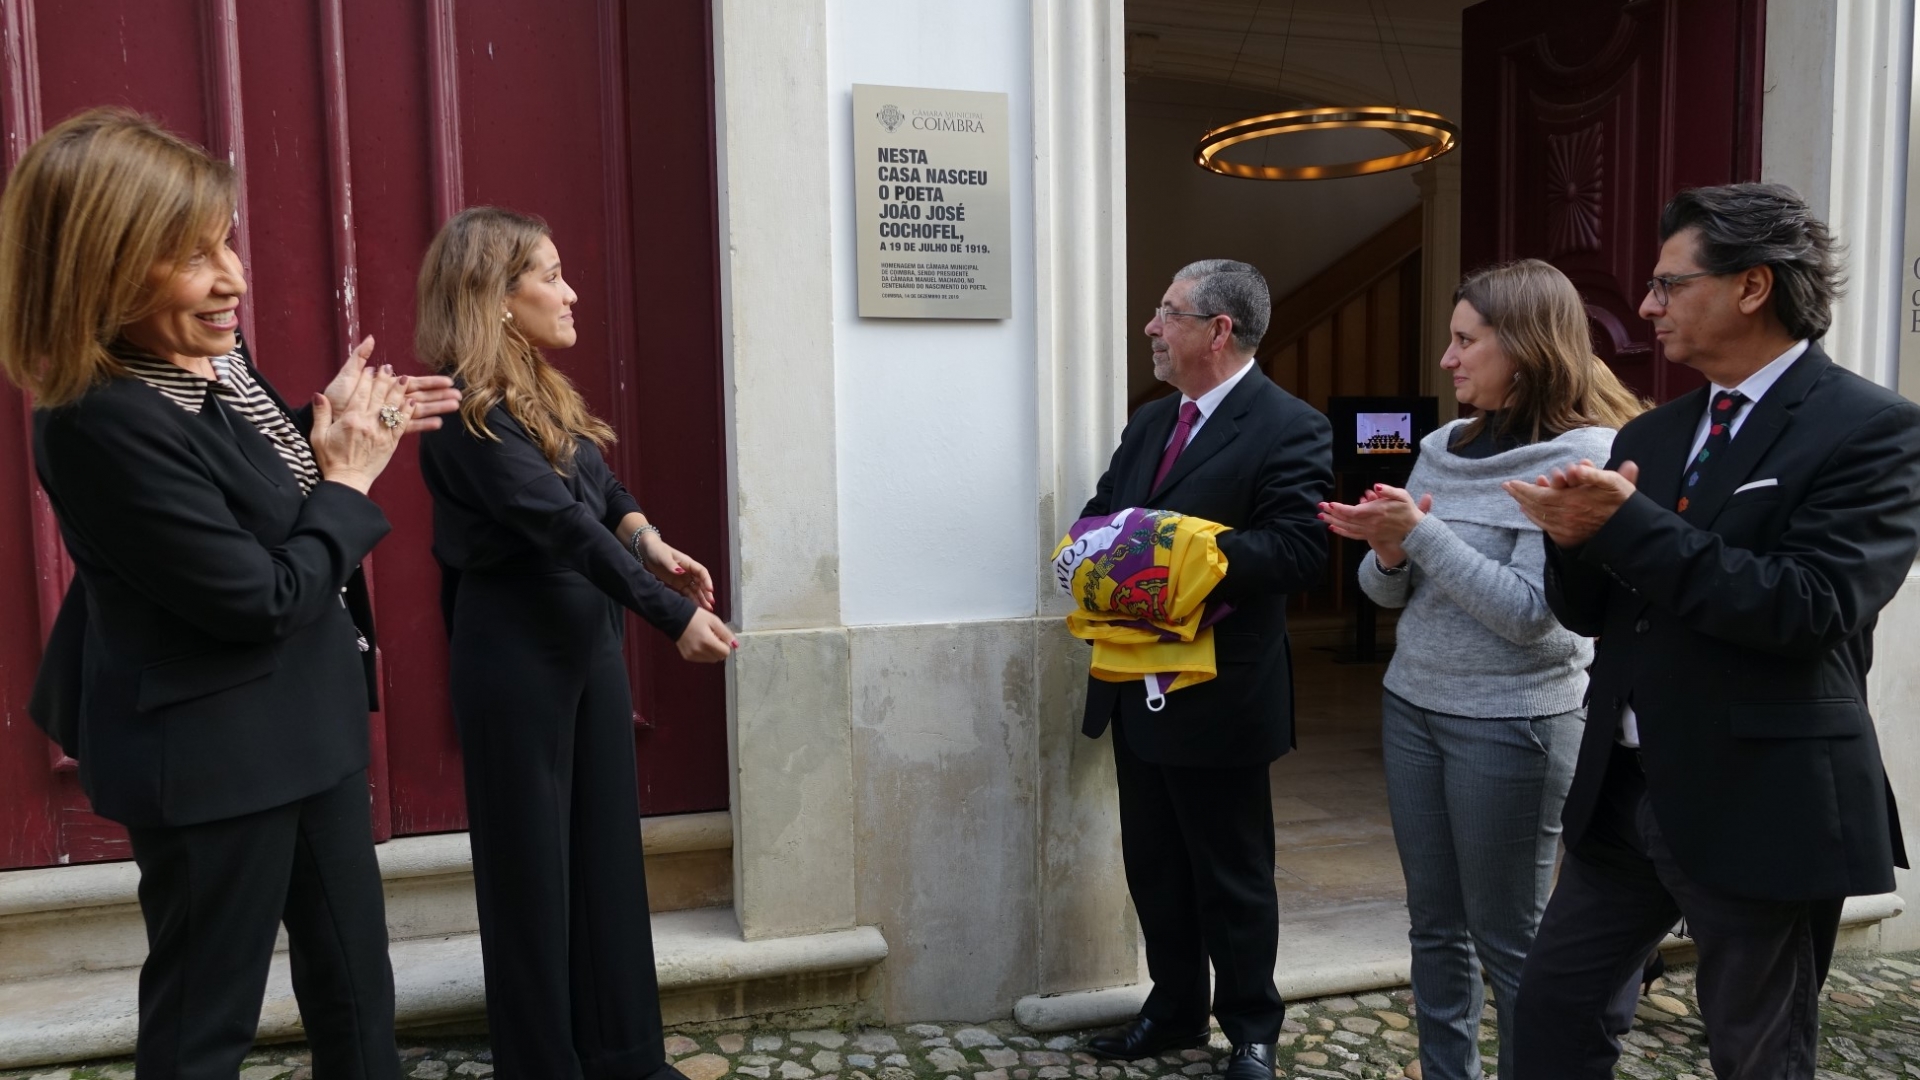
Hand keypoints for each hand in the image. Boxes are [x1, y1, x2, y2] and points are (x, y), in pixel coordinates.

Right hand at [310, 361, 410, 493]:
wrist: (347, 481)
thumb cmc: (331, 459)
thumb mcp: (319, 436)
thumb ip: (321, 414)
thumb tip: (319, 395)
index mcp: (350, 420)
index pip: (360, 393)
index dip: (366, 379)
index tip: (370, 368)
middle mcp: (368, 424)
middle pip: (379, 396)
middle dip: (384, 380)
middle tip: (389, 367)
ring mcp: (382, 433)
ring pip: (393, 408)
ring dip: (399, 391)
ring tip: (405, 378)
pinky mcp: (391, 443)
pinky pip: (402, 424)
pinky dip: (408, 412)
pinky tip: (413, 401)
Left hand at [323, 336, 461, 432]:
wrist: (327, 423)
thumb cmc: (335, 400)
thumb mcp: (345, 376)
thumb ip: (358, 358)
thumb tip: (371, 338)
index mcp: (384, 388)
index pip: (411, 383)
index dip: (430, 382)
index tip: (448, 380)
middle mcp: (389, 401)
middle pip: (419, 396)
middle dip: (439, 395)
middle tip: (458, 394)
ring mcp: (389, 416)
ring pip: (417, 410)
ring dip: (436, 408)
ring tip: (454, 406)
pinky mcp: (386, 430)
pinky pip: (407, 426)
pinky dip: (422, 425)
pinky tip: (438, 424)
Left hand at [641, 536, 715, 609]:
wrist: (648, 552)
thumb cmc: (657, 550)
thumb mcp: (663, 556)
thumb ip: (671, 565)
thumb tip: (680, 572)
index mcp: (688, 563)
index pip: (702, 572)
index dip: (707, 581)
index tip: (710, 590)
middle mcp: (688, 571)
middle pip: (701, 583)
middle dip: (706, 593)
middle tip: (711, 603)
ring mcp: (684, 578)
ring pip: (696, 589)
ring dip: (702, 598)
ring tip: (707, 609)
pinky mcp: (678, 584)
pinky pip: (688, 593)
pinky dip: (693, 600)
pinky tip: (697, 607)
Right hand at [676, 607, 736, 661]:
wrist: (676, 618)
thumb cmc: (696, 617)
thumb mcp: (714, 621)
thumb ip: (726, 634)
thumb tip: (736, 645)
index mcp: (707, 642)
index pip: (725, 653)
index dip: (725, 645)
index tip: (719, 637)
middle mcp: (700, 651)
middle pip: (719, 658)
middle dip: (719, 649)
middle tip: (713, 637)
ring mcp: (693, 656)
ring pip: (711, 660)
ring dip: (712, 652)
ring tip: (705, 640)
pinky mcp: (687, 657)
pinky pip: (702, 659)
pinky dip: (704, 653)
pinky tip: (698, 643)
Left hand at [1319, 484, 1433, 565]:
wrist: (1414, 530)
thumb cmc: (1408, 510)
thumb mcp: (1402, 495)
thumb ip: (1388, 490)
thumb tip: (1376, 486)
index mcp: (1377, 512)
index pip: (1354, 511)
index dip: (1340, 509)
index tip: (1330, 504)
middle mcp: (1371, 524)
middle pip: (1347, 519)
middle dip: (1332, 513)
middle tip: (1319, 507)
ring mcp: (1370, 531)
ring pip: (1347, 527)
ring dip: (1333, 521)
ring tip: (1321, 516)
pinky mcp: (1370, 536)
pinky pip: (1353, 535)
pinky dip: (1342, 532)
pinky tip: (1333, 528)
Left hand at [1502, 459, 1640, 546]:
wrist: (1632, 531)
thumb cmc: (1623, 503)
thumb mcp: (1613, 483)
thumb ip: (1592, 474)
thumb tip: (1576, 467)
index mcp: (1572, 502)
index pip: (1539, 496)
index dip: (1523, 489)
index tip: (1510, 483)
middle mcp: (1566, 517)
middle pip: (1535, 506)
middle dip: (1520, 495)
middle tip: (1507, 487)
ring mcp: (1567, 528)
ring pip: (1539, 517)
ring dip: (1526, 506)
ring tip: (1516, 498)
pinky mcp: (1570, 537)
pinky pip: (1546, 527)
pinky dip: (1535, 518)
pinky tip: (1529, 512)